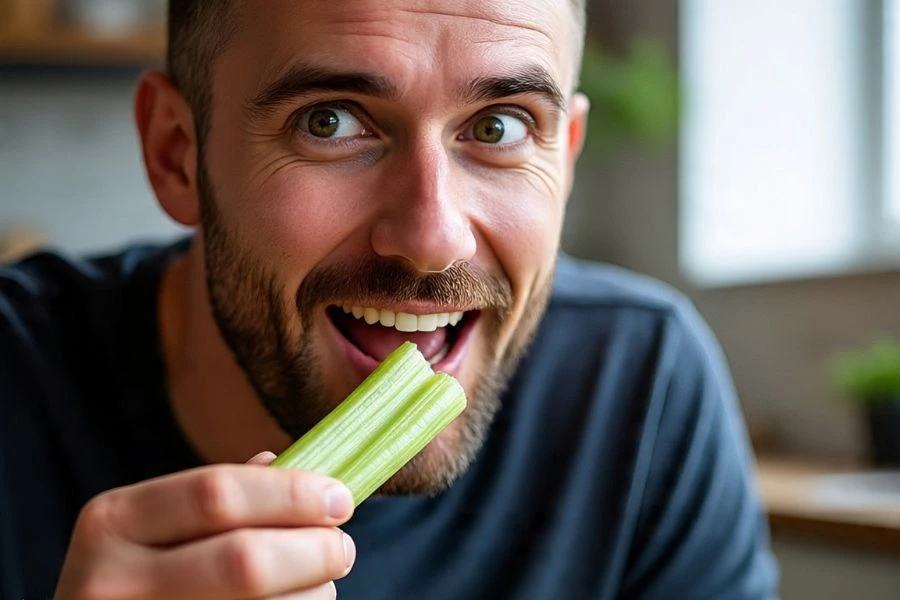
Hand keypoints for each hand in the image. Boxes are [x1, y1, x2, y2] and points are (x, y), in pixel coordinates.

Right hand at [54, 452, 355, 598]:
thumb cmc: (141, 576)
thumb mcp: (154, 528)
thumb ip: (217, 498)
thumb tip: (292, 467)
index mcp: (114, 521)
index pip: (218, 494)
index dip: (291, 494)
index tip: (340, 497)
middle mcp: (111, 581)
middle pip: (244, 562)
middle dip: (313, 550)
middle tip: (342, 548)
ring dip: (312, 594)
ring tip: (318, 584)